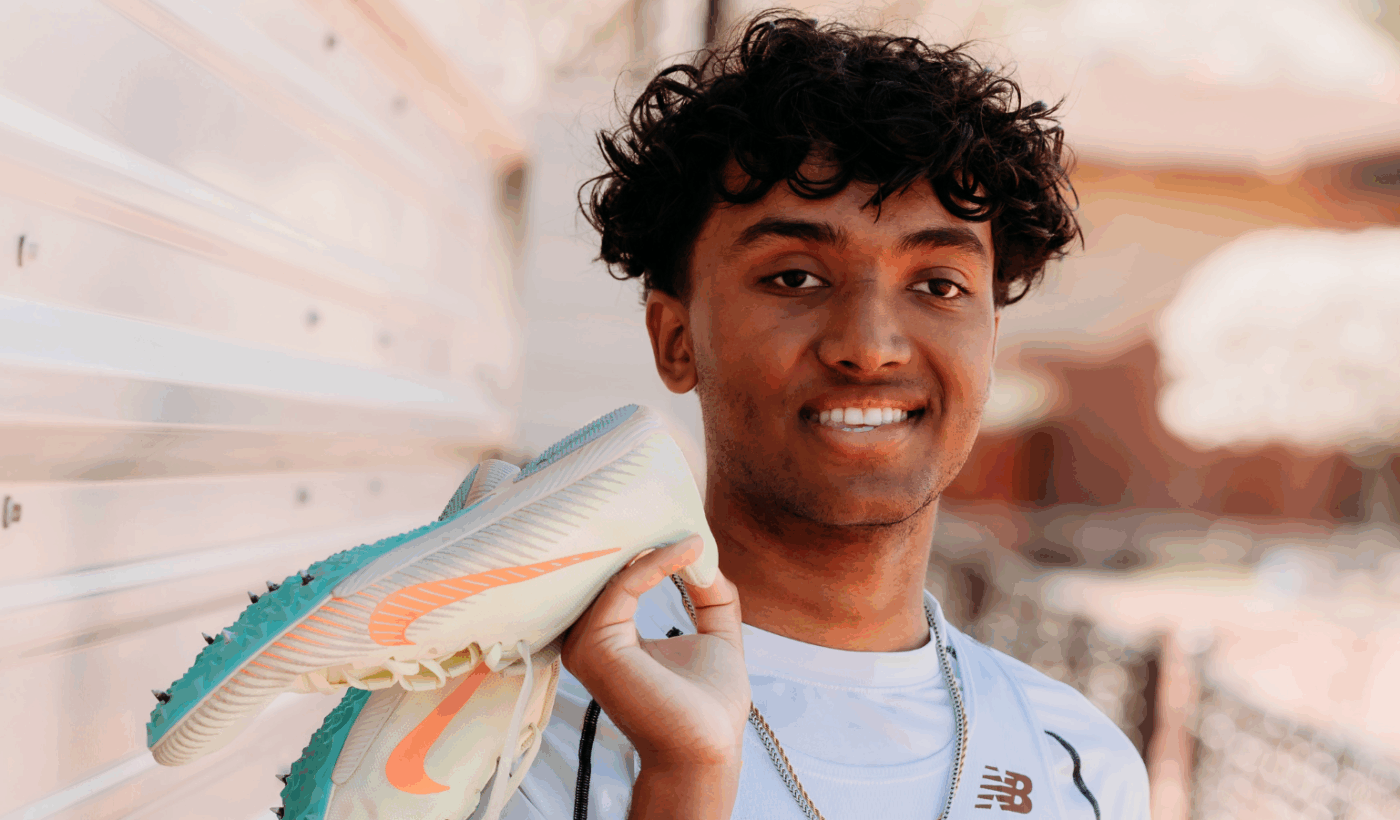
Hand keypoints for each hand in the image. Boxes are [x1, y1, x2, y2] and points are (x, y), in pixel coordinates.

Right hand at [562, 534, 748, 817]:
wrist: (709, 748)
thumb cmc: (708, 705)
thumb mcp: (715, 635)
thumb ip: (710, 595)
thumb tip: (704, 554)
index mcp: (607, 635)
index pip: (620, 576)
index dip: (653, 546)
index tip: (689, 524)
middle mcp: (586, 637)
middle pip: (609, 570)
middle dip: (646, 536)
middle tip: (682, 506)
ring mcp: (585, 642)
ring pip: (614, 572)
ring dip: (654, 544)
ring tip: (690, 527)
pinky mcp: (595, 645)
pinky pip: (623, 585)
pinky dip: (658, 563)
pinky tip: (689, 551)